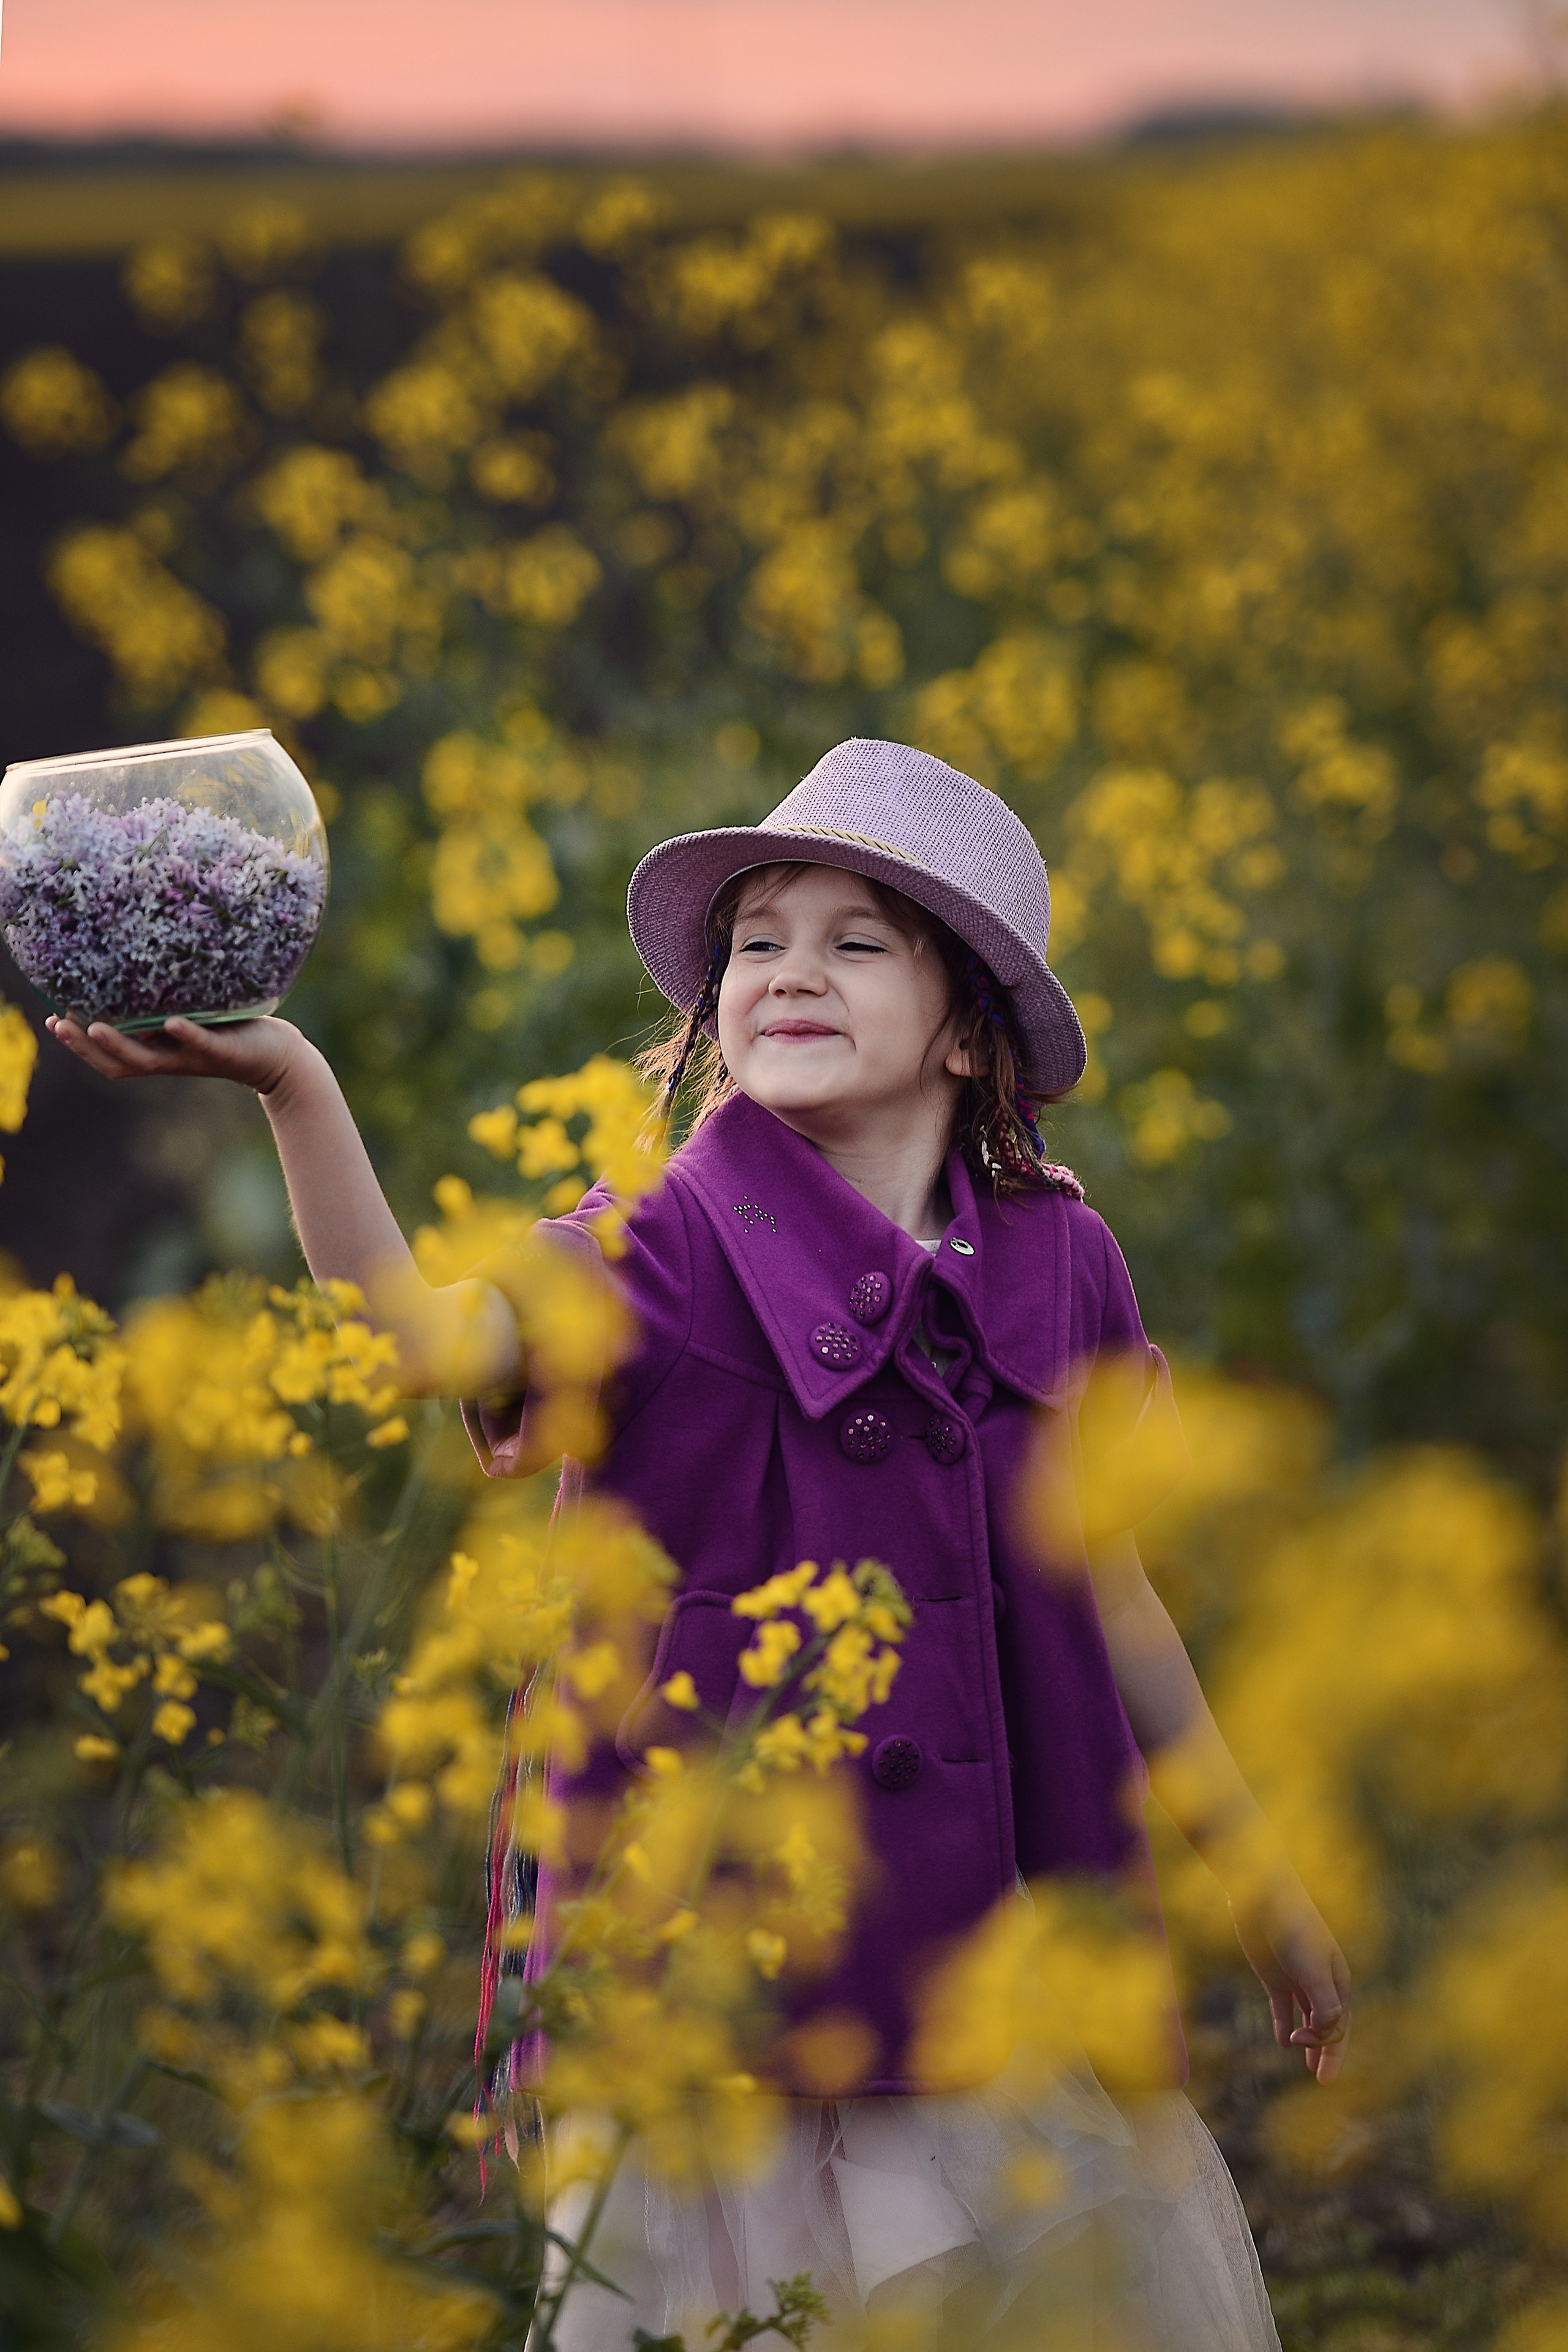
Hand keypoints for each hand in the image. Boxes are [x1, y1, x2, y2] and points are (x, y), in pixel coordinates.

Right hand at [45, 1012, 303, 1095]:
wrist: (276, 1055)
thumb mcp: (189, 1016)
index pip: (109, 1055)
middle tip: (58, 1025)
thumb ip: (163, 1007)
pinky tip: (168, 1022)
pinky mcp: (224, 1052)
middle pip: (119, 1063)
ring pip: (149, 1060)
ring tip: (93, 1027)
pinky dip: (184, 1034)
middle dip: (85, 1047)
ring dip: (119, 1044)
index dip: (78, 1044)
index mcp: (158, 1052)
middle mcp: (170, 1059)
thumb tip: (133, 975)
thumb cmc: (230, 1030)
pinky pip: (201, 1043)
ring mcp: (194, 1057)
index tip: (50, 1021)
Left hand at [1230, 1889, 1350, 2082]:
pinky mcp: (1273, 1976)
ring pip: (1308, 2017)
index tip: (1316, 2067)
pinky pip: (1283, 2007)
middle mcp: (1320, 1981)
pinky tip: (1283, 2040)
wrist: (1263, 1898)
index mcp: (1338, 1980)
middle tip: (1323, 2080)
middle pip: (1329, 2024)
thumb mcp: (1314, 1970)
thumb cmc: (1295, 1930)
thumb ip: (1325, 2005)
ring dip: (1309, 2040)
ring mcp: (1296, 1979)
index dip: (1333, 2049)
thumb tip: (1327, 2036)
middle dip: (1328, 2051)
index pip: (1341, 2024)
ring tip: (1307, 2065)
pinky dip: (1284, 2023)